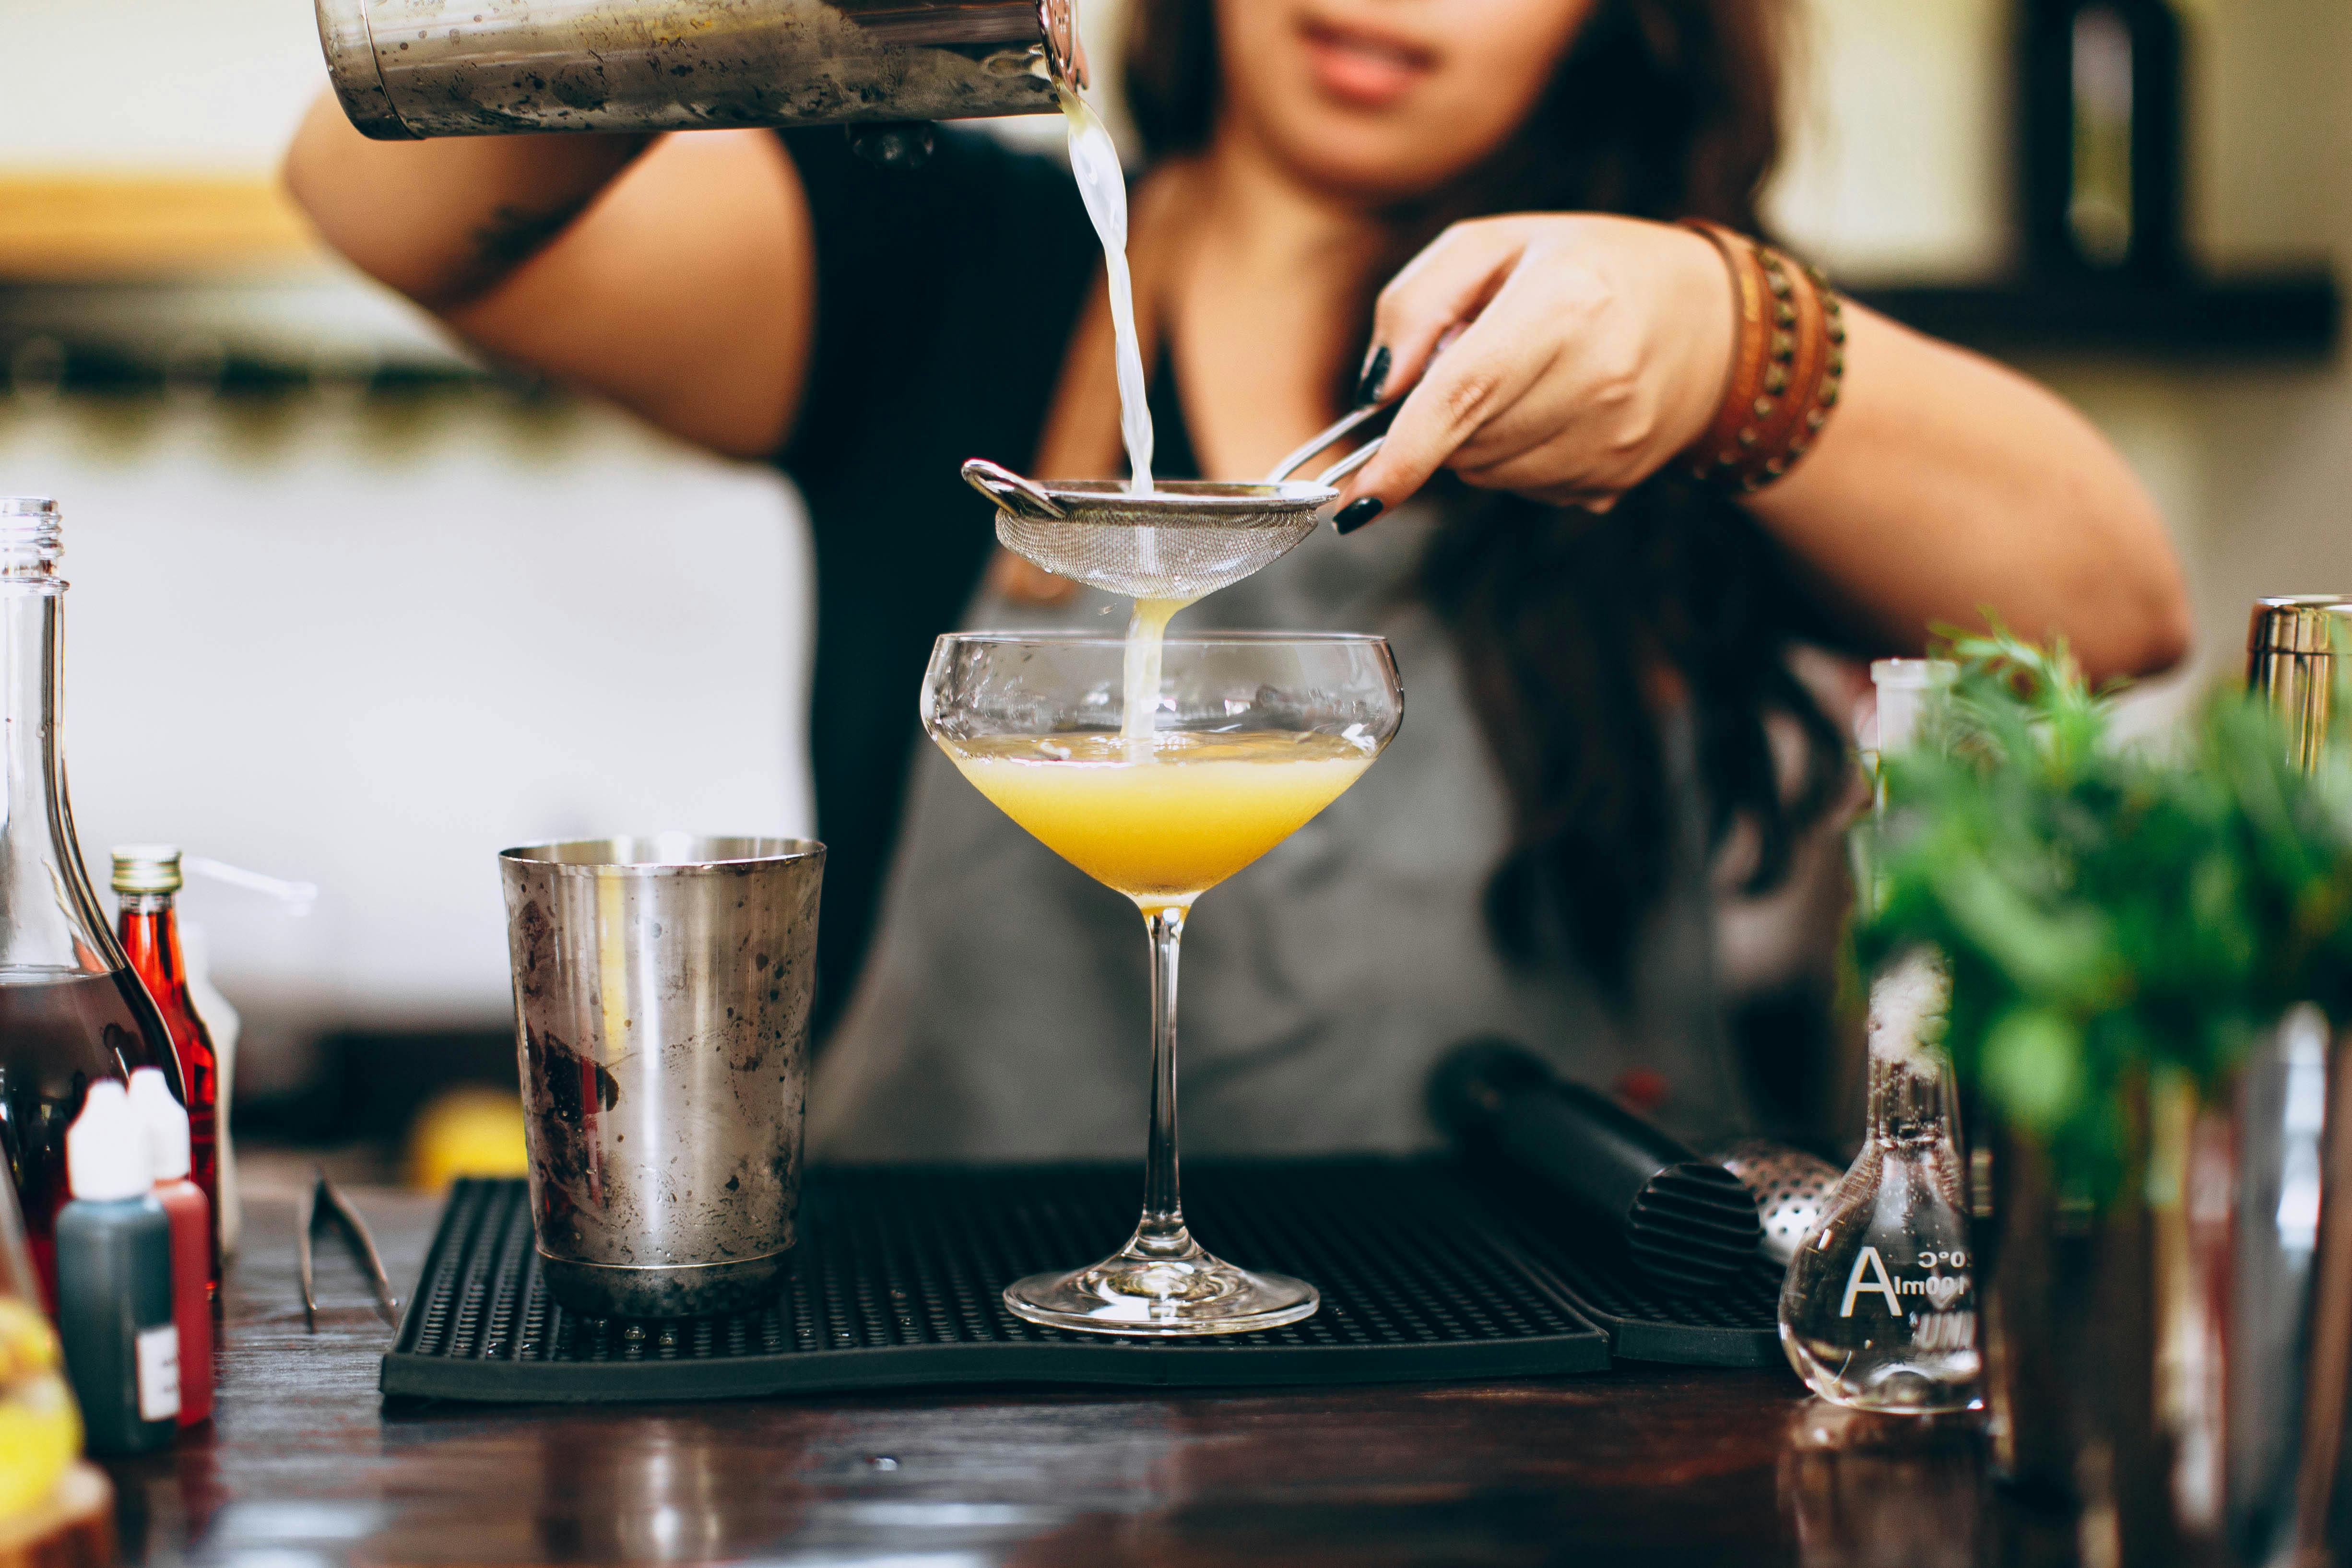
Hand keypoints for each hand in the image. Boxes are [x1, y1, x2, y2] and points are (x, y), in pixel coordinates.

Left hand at [1334, 215, 1733, 526]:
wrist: (1711, 322)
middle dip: (1440, 417)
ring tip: (1523, 381)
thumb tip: (1375, 390)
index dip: (1402, 452)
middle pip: (1464, 441)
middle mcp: (1598, 377)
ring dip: (1475, 439)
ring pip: (1487, 474)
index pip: (1463, 395)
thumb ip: (1415, 303)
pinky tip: (1552, 411)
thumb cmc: (1589, 268)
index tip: (1356, 497)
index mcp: (1565, 302)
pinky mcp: (1615, 478)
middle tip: (1478, 361)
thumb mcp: (1496, 244)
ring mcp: (1612, 438)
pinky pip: (1523, 489)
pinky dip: (1514, 458)